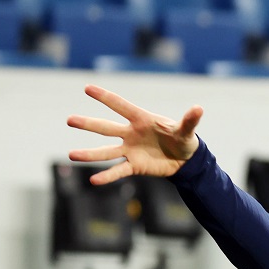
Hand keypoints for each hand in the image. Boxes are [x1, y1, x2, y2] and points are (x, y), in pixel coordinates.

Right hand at [66, 85, 202, 184]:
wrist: (184, 160)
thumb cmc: (182, 139)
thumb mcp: (186, 131)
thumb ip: (189, 120)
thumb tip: (199, 108)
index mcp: (142, 119)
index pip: (121, 106)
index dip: (105, 97)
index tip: (87, 88)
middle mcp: (131, 133)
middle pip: (107, 127)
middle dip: (89, 124)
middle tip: (70, 120)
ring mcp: (130, 150)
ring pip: (107, 151)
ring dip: (90, 154)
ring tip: (71, 155)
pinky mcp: (134, 165)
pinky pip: (118, 171)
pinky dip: (107, 176)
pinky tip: (93, 180)